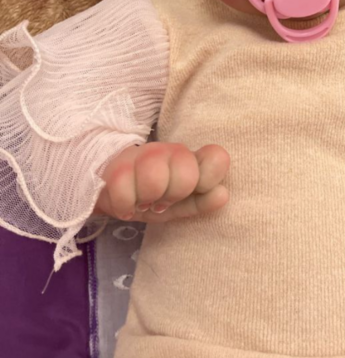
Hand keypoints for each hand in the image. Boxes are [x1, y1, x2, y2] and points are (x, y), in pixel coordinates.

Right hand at [93, 142, 229, 222]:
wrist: (107, 189)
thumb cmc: (151, 197)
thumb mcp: (179, 204)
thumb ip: (202, 201)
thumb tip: (223, 194)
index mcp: (190, 159)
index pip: (217, 157)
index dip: (209, 178)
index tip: (196, 190)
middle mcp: (169, 151)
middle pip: (186, 175)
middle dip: (174, 196)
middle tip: (161, 201)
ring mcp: (141, 155)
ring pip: (155, 181)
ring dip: (147, 200)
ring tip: (142, 201)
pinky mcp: (114, 167)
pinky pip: (125, 193)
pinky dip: (126, 206)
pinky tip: (125, 205)